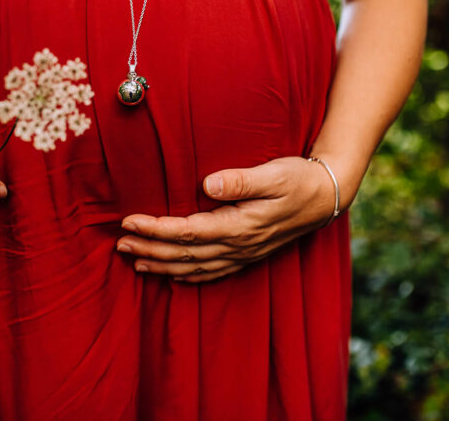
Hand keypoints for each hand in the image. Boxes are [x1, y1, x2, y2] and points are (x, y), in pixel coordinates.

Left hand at [116, 156, 342, 282]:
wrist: (329, 195)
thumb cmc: (299, 178)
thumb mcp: (273, 173)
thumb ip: (240, 180)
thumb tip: (207, 184)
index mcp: (240, 226)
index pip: (187, 232)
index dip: (155, 230)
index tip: (128, 222)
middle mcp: (239, 245)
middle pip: (184, 254)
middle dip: (150, 250)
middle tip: (120, 245)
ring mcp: (244, 254)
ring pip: (195, 267)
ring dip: (162, 266)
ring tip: (134, 262)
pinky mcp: (249, 254)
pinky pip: (214, 273)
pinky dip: (189, 276)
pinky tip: (173, 276)